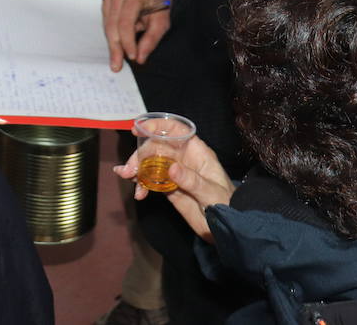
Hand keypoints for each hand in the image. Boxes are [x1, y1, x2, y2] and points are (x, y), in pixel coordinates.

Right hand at [101, 0, 175, 70]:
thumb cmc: (161, 4)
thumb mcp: (162, 22)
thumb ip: (151, 40)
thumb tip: (140, 58)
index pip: (125, 23)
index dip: (127, 42)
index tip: (131, 57)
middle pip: (112, 25)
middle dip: (115, 47)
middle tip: (116, 65)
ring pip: (107, 25)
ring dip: (113, 43)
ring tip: (118, 58)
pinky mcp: (106, 0)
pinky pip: (106, 22)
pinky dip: (112, 34)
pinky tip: (118, 44)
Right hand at [114, 134, 234, 242]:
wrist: (228, 229)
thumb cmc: (227, 205)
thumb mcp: (212, 193)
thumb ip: (192, 180)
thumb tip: (171, 168)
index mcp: (197, 152)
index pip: (175, 131)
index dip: (157, 126)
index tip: (139, 130)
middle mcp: (184, 159)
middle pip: (156, 148)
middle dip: (140, 155)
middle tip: (129, 170)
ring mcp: (175, 173)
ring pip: (151, 163)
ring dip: (137, 169)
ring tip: (128, 178)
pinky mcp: (169, 188)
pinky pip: (152, 181)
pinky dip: (142, 184)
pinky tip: (138, 193)